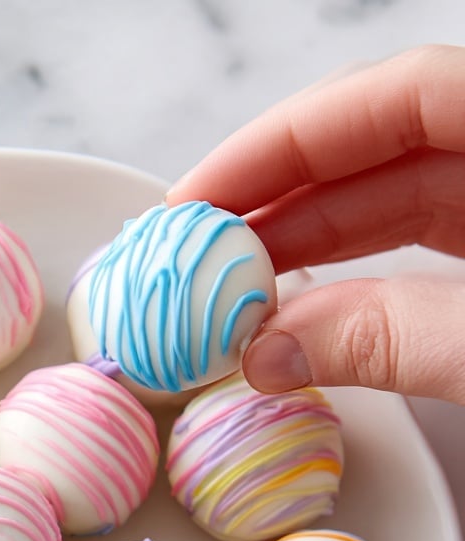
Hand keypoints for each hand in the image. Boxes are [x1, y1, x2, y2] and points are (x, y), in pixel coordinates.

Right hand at [166, 44, 464, 403]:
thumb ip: (394, 339)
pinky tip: (305, 309)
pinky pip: (434, 245)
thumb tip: (271, 352)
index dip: (286, 139)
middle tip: (197, 251)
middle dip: (284, 195)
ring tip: (233, 287)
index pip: (396, 97)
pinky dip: (365, 276)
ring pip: (407, 197)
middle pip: (388, 144)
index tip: (198, 199)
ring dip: (313, 241)